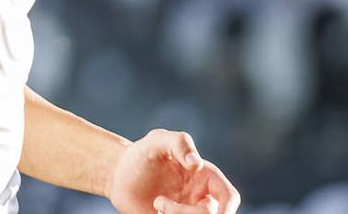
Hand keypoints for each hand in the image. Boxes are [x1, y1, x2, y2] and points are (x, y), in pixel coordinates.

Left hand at [107, 128, 240, 213]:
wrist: (119, 175)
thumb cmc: (142, 154)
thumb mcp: (158, 140)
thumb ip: (179, 143)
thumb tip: (197, 164)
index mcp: (206, 177)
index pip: (229, 197)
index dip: (227, 210)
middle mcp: (201, 198)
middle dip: (186, 213)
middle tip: (159, 203)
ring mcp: (187, 212)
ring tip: (156, 204)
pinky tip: (155, 211)